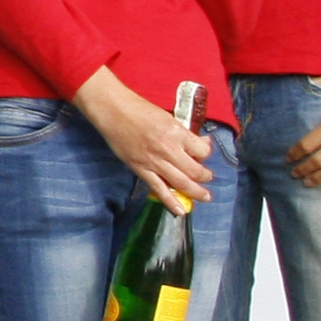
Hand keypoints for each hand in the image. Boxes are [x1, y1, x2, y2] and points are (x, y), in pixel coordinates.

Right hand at [75, 66, 217, 209]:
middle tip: (207, 177)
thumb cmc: (139, 109)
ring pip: (182, 183)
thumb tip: (200, 142)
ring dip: (196, 192)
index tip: (205, 151)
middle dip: (205, 176)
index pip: (203, 150)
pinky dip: (171, 202)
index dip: (207, 153)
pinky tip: (181, 211)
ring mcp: (154, 162)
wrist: (112, 111)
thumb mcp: (168, 117)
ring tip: (204, 196)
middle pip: (196, 171)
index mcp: (177, 133)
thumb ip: (183, 133)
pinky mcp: (141, 170)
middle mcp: (168, 149)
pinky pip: (159, 189)